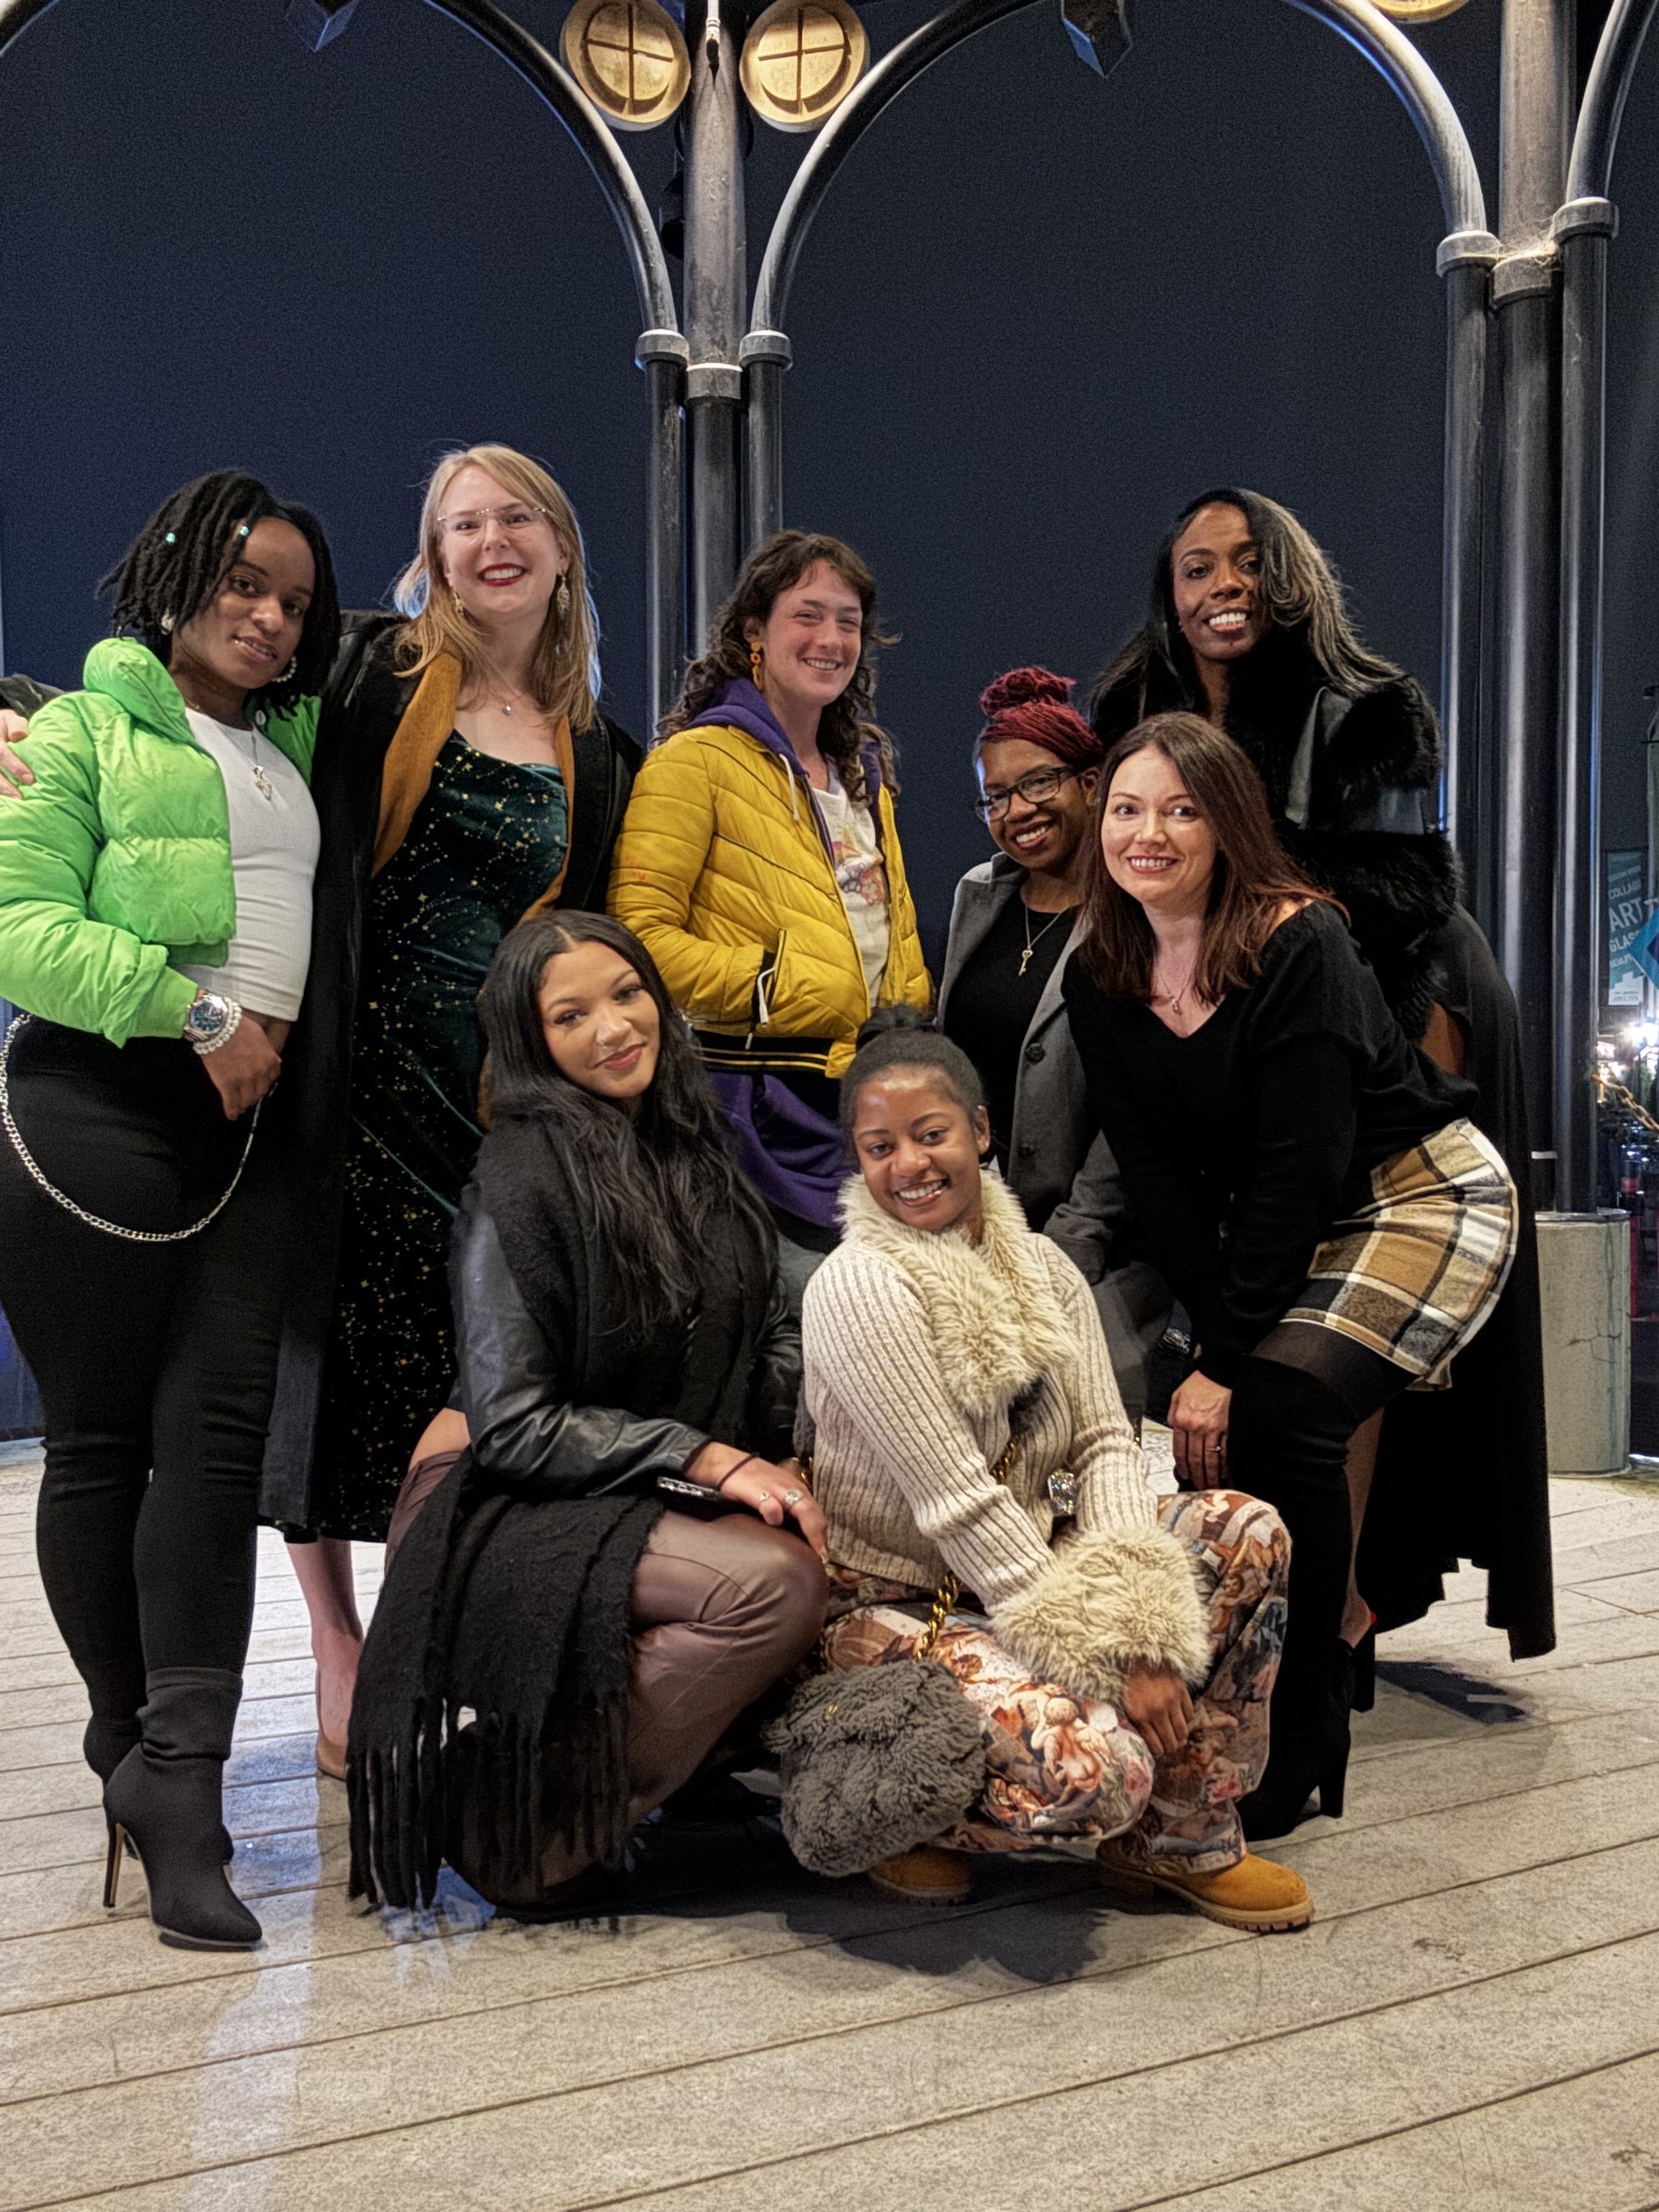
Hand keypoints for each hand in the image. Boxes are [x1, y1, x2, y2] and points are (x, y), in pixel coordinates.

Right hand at [0, 711, 32, 800]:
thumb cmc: (6, 726)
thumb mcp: (10, 720)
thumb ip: (16, 726)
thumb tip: (19, 736)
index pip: (2, 753)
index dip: (15, 767)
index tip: (29, 779)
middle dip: (6, 785)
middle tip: (20, 798)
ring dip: (1, 791)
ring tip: (14, 804)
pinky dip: (0, 793)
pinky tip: (7, 805)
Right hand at [198, 1018, 282, 1119]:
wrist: (218, 1027)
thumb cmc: (238, 1027)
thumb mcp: (260, 1036)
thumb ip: (266, 1051)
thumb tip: (267, 1059)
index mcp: (270, 1061)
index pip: (272, 1078)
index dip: (264, 1083)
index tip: (259, 1086)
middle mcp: (260, 1073)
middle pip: (260, 1091)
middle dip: (254, 1095)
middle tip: (248, 1097)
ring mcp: (244, 1081)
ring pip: (247, 1100)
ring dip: (244, 1104)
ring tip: (240, 1107)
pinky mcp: (227, 1085)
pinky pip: (231, 1103)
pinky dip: (232, 1111)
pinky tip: (231, 1116)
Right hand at [686, 1443, 828, 1558]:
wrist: (728, 1463)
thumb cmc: (753, 1481)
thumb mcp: (777, 1491)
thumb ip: (788, 1508)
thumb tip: (798, 1535)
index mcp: (797, 1489)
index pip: (817, 1512)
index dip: (822, 1534)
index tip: (824, 1554)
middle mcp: (792, 1488)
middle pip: (815, 1513)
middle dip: (821, 1536)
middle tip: (823, 1558)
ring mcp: (777, 1489)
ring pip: (804, 1509)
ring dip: (812, 1531)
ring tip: (814, 1552)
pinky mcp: (759, 1491)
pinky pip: (773, 1507)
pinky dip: (776, 1517)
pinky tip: (775, 1526)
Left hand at [1120, 1662, 1193, 1756]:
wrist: (1138, 1654)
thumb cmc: (1129, 1682)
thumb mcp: (1125, 1705)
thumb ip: (1136, 1725)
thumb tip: (1151, 1745)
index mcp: (1139, 1716)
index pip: (1156, 1748)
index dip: (1159, 1752)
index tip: (1159, 1750)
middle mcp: (1156, 1711)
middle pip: (1171, 1743)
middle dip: (1170, 1747)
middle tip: (1168, 1744)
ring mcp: (1171, 1702)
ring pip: (1183, 1732)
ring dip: (1180, 1736)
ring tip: (1175, 1734)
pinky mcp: (1181, 1692)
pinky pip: (1190, 1715)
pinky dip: (1186, 1718)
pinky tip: (1179, 1715)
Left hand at [1168, 1370, 1231, 1487]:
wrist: (1219, 1373)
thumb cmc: (1199, 1383)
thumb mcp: (1177, 1396)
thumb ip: (1172, 1415)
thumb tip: (1173, 1429)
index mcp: (1181, 1420)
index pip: (1179, 1451)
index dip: (1182, 1466)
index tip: (1184, 1475)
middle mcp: (1196, 1427)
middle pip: (1195, 1459)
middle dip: (1197, 1476)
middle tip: (1199, 1486)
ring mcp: (1213, 1429)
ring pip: (1211, 1459)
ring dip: (1211, 1476)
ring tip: (1212, 1486)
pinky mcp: (1228, 1429)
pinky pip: (1226, 1452)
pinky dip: (1226, 1466)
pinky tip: (1227, 1474)